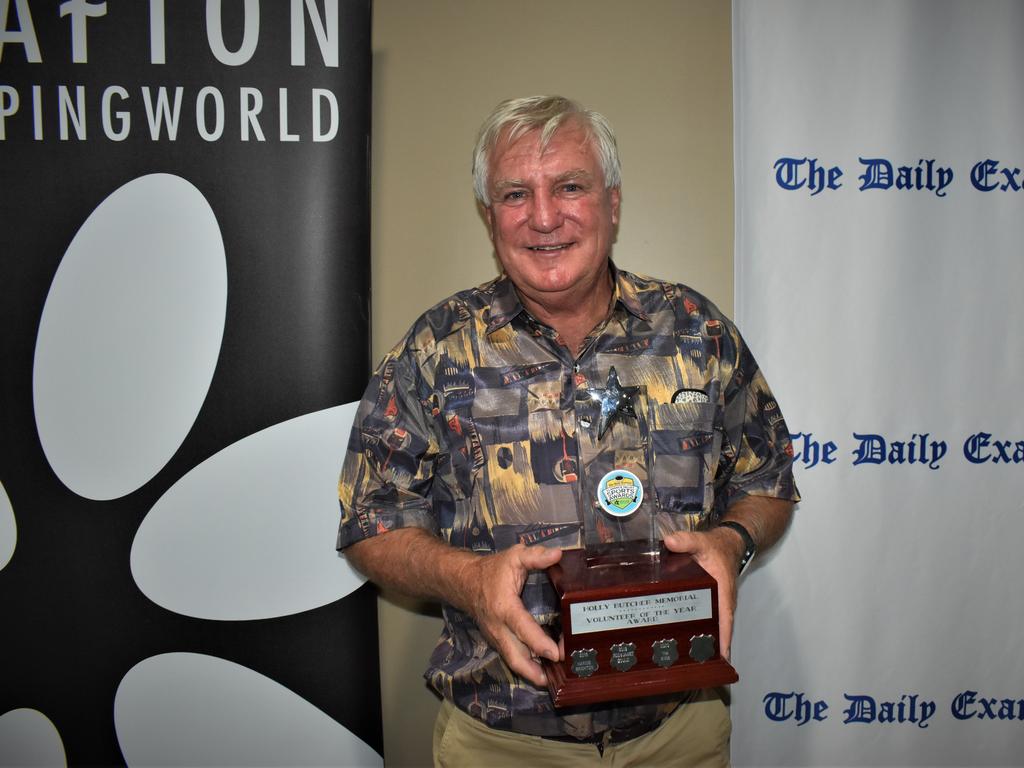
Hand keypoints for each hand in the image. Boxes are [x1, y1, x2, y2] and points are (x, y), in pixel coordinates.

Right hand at [459, 543, 562, 686]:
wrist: (464, 582)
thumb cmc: (492, 570)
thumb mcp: (514, 557)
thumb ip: (535, 556)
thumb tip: (558, 555)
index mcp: (504, 607)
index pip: (522, 628)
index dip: (539, 642)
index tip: (557, 654)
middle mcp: (499, 628)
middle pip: (515, 657)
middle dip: (536, 671)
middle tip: (559, 676)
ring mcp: (496, 637)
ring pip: (514, 661)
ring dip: (532, 673)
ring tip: (555, 681)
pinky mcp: (497, 641)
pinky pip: (512, 657)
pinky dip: (527, 667)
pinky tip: (543, 671)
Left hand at [662, 528, 744, 659]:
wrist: (727, 544)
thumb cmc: (716, 547)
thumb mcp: (701, 541)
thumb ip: (686, 541)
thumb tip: (670, 542)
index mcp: (723, 593)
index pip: (724, 620)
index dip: (723, 639)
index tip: (721, 659)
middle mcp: (722, 604)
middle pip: (717, 631)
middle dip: (707, 649)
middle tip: (693, 665)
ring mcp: (715, 606)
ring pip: (710, 628)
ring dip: (701, 643)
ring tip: (684, 661)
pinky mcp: (707, 604)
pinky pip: (702, 620)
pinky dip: (695, 631)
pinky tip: (680, 642)